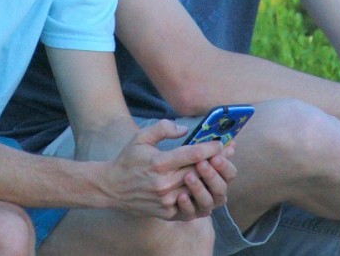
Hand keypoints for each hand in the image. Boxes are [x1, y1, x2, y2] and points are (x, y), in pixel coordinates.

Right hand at [105, 120, 233, 220]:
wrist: (111, 188)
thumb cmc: (128, 160)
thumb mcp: (141, 138)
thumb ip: (163, 128)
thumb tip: (185, 129)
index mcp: (159, 163)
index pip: (193, 154)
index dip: (211, 148)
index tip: (221, 142)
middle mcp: (164, 183)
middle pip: (200, 171)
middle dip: (217, 161)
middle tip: (228, 152)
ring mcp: (166, 200)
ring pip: (198, 189)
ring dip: (211, 179)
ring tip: (221, 169)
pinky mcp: (166, 212)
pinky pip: (191, 206)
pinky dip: (200, 196)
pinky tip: (208, 187)